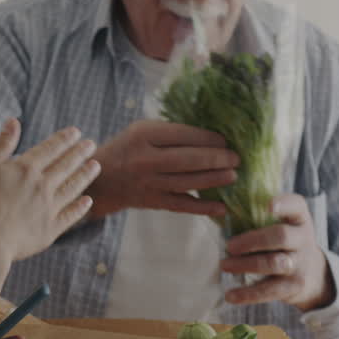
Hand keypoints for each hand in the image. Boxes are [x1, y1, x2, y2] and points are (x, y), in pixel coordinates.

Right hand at [0, 119, 99, 262]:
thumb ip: (2, 144)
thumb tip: (14, 121)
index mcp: (26, 168)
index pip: (50, 149)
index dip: (64, 139)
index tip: (76, 132)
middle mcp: (42, 185)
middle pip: (66, 166)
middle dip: (80, 153)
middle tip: (92, 145)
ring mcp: (49, 208)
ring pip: (72, 188)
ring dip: (85, 176)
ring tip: (95, 166)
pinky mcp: (50, 229)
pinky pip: (70, 215)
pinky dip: (80, 207)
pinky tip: (88, 201)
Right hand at [85, 120, 238, 218]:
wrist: (101, 180)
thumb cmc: (128, 149)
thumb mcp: (141, 130)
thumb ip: (170, 131)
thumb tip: (211, 135)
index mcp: (143, 135)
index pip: (182, 135)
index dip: (207, 138)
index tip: (225, 140)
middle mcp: (145, 159)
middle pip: (187, 160)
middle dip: (216, 159)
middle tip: (236, 158)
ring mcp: (148, 183)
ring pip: (187, 182)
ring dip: (214, 180)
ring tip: (233, 176)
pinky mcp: (151, 202)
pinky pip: (181, 205)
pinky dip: (202, 208)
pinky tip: (221, 207)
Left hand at [221, 194, 335, 311]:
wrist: (313, 275)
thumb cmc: (284, 243)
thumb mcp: (282, 226)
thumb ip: (259, 218)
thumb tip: (220, 212)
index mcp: (299, 218)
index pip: (296, 205)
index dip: (283, 204)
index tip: (267, 206)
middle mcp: (303, 239)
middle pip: (281, 236)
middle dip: (252, 240)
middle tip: (229, 246)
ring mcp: (300, 264)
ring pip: (273, 263)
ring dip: (245, 264)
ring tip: (224, 265)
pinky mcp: (293, 286)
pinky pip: (268, 291)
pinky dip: (247, 294)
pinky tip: (230, 295)